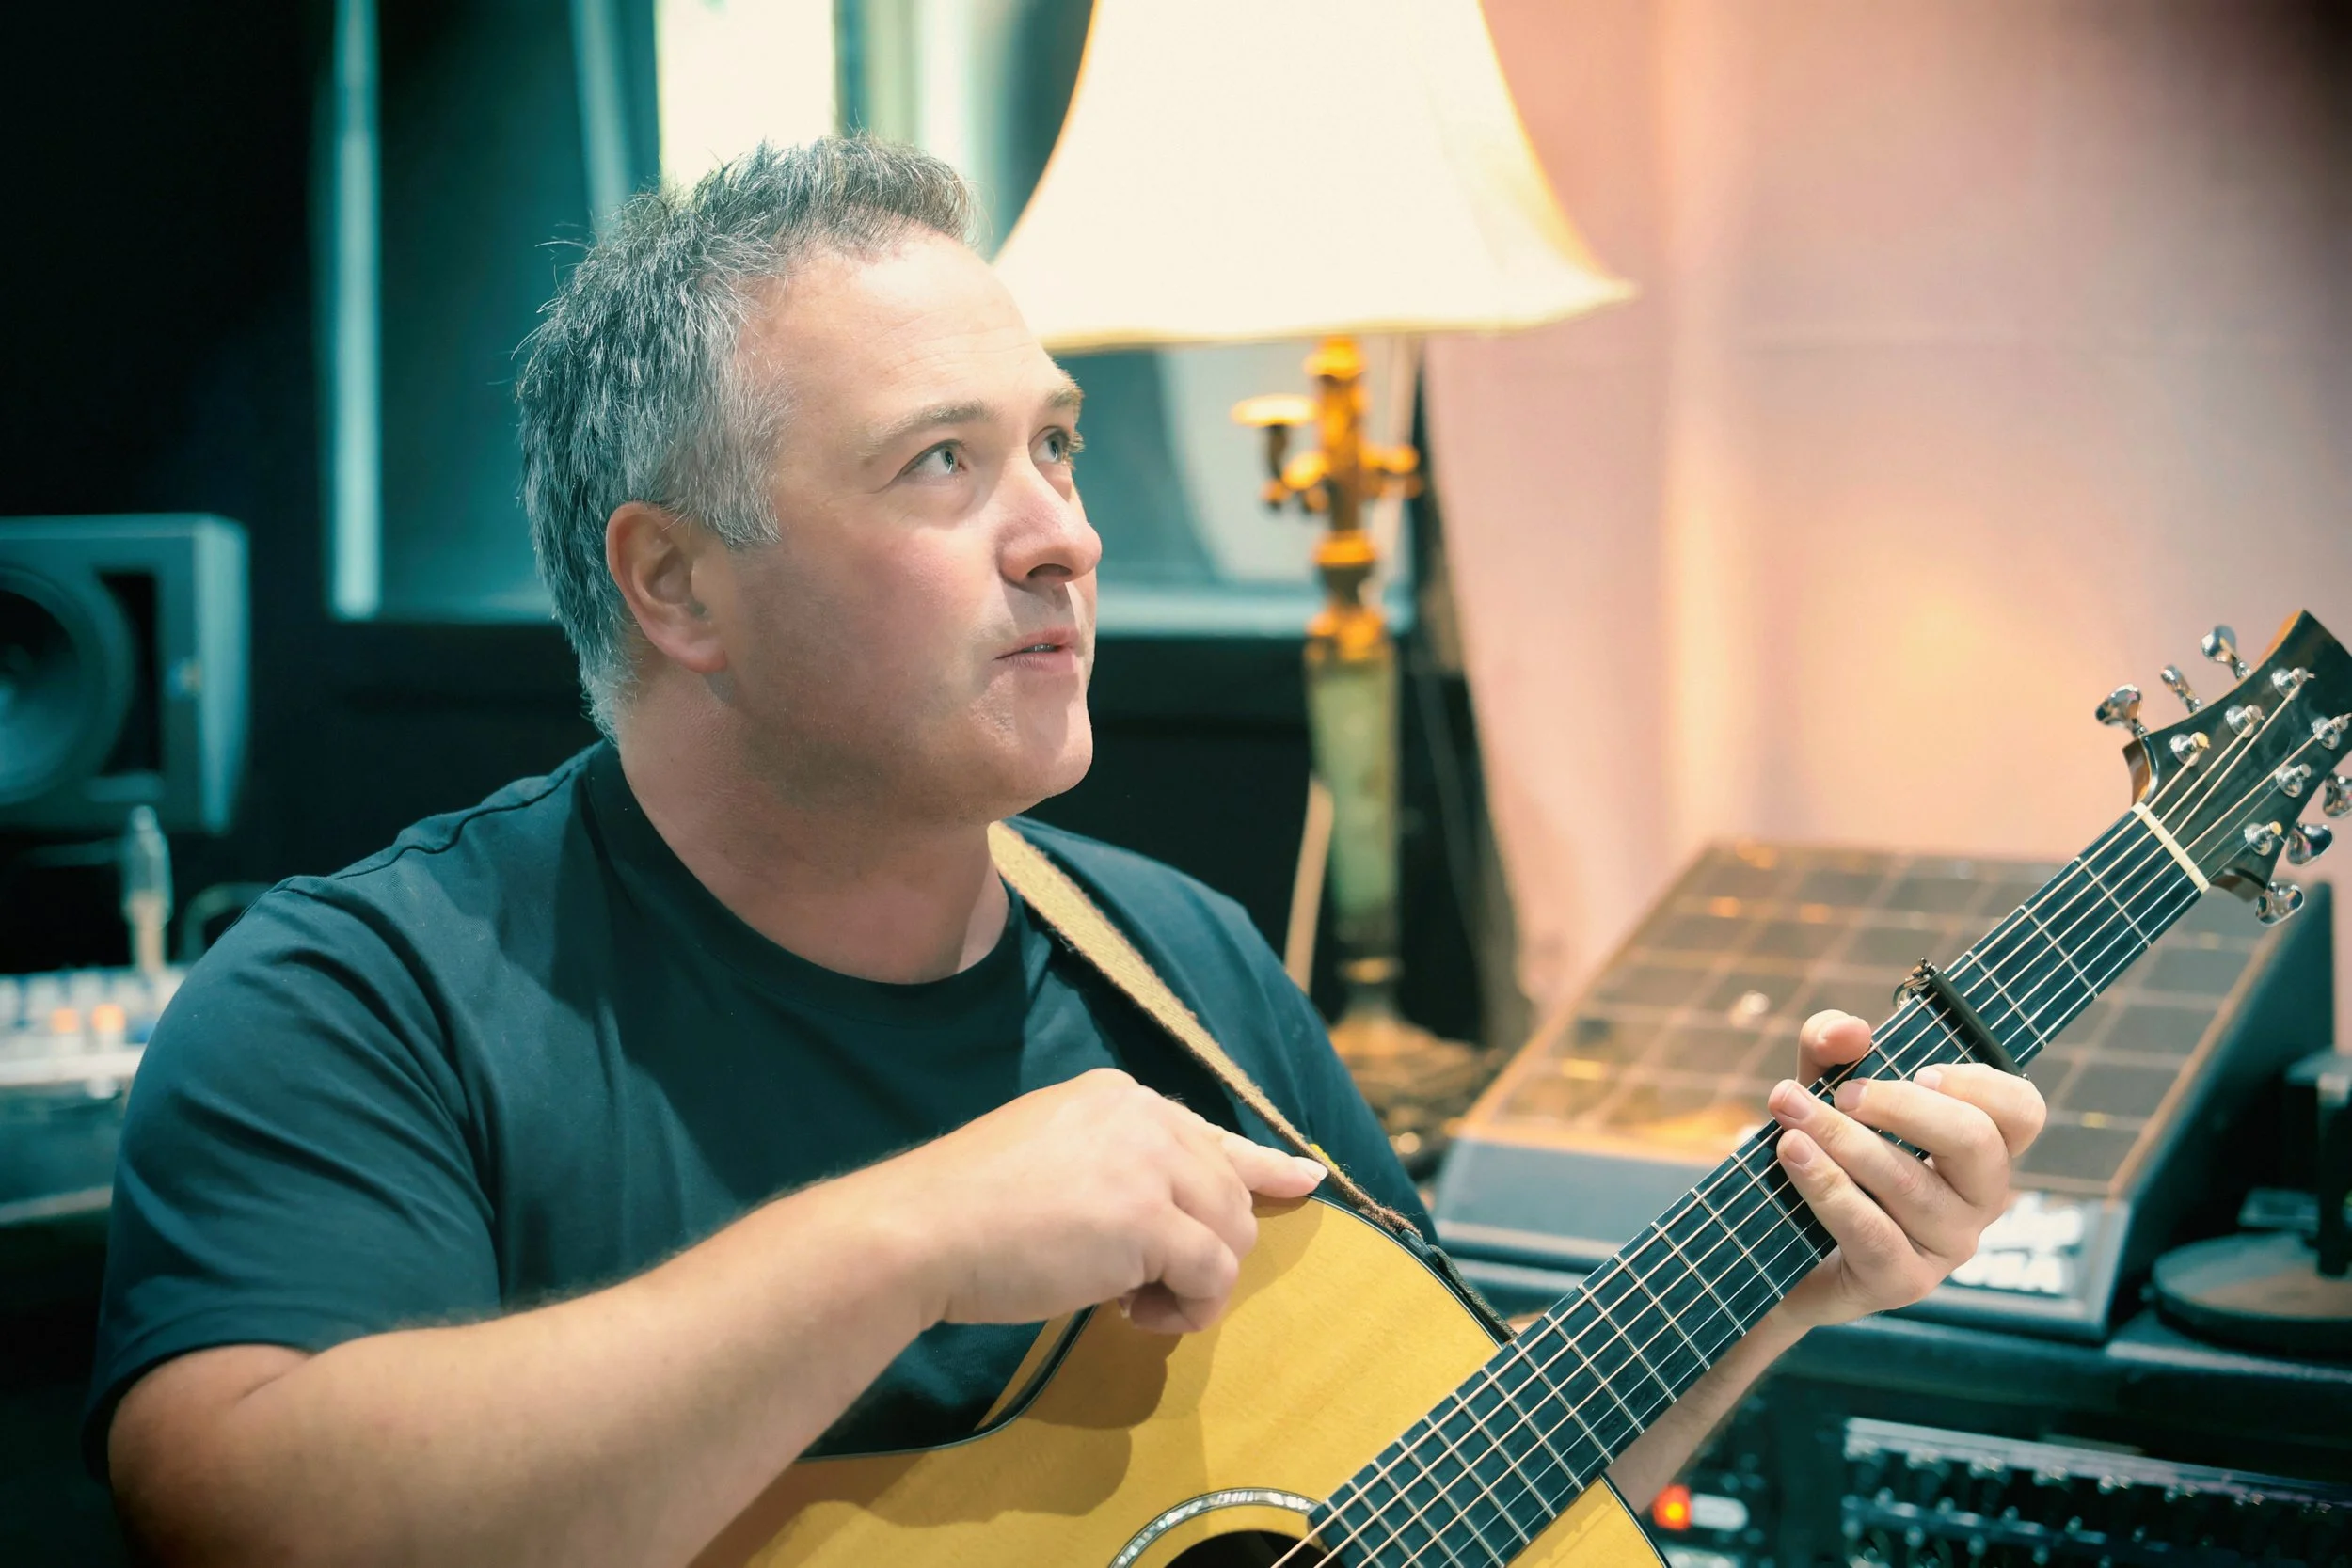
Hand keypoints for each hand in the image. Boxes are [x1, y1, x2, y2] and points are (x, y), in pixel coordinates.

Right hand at [876, 1068, 1326, 1335]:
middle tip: (1140, 1289)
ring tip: (1134, 1304)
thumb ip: (1111, 1168)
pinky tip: (1140, 1315)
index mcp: (1116, 1097)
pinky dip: (1191, 1310)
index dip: (1260, 1163)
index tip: (1303, 1180)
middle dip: (1204, 1248)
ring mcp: (1149, 1163)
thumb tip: (1167, 1222)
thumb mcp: (1048, 1158)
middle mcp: (1143, 1116)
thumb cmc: (964, 1208)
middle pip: (1229, 1189)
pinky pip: (1214, 1275)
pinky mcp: (1150, 1221)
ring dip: (1197, 1284)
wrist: (919, 1229)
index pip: (1208, 1133)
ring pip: (1233, 1232)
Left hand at [1767, 1010, 2046, 1329]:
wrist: (1775, 1249)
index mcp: (1978, 1148)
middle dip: (1900, 1106)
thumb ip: (1830, 1047)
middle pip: (1974, 1141)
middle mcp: (1977, 1199)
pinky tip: (1790, 1154)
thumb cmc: (1821, 1156)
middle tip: (1842, 1092)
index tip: (1919, 1070)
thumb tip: (1850, 1031)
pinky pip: (1871, 1230)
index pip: (2022, 1113)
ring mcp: (1946, 1246)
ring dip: (1843, 1140)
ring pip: (1910, 1183)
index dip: (1981, 1084)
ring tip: (1789, 1111)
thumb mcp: (1822, 1088)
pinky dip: (1827, 1185)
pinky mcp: (1904, 1282)